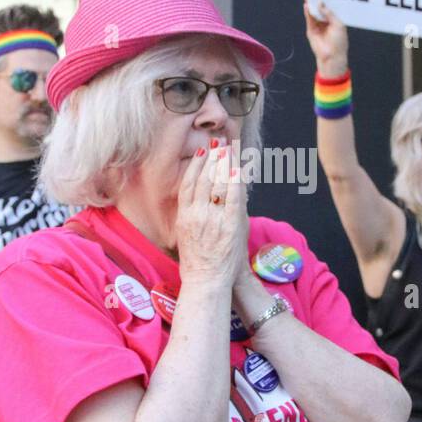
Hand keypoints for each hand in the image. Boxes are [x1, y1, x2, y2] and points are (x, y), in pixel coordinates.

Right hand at [175, 143, 247, 288]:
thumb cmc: (197, 259)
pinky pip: (233, 196)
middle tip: (218, 141)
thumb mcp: (186, 233)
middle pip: (204, 178)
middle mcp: (197, 214)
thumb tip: (196, 195)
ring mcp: (214, 218)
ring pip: (218, 184)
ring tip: (228, 148)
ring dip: (223, 163)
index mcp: (184, 215)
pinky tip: (237, 166)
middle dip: (212, 158)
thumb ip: (191, 213)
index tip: (202, 150)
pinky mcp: (230, 224)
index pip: (188, 183)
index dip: (196, 164)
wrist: (206, 280)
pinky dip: (235, 180)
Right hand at [303, 0, 348, 76]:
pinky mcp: (311, 29)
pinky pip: (309, 18)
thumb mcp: (338, 24)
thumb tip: (320, 2)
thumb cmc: (339, 42)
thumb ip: (329, 13)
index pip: (330, 5)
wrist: (332, 57)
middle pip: (320, 6)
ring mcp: (318, 24)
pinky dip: (307, 11)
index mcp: (335, 18)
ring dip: (310, 2)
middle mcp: (326, 20)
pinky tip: (307, 5)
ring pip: (313, 11)